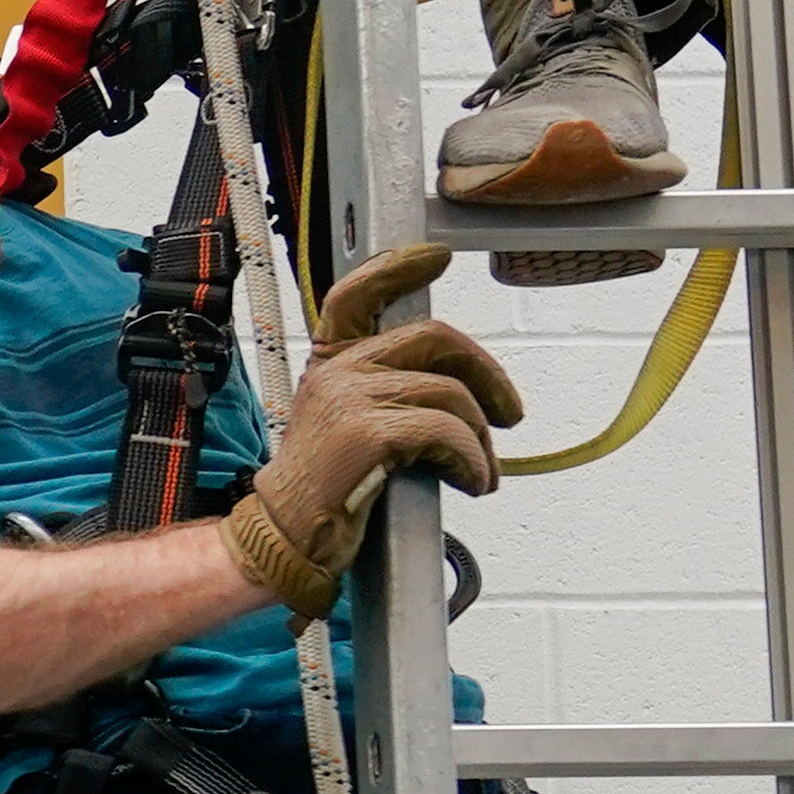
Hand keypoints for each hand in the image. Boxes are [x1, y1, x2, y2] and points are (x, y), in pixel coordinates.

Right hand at [226, 243, 516, 615]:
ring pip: (450, 393)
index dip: (398, 267)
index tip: (437, 257)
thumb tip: (454, 389)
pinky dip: (472, 460)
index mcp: (329, 363)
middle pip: (434, 338)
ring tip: (480, 470)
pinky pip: (447, 432)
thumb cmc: (323, 489)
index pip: (356, 293)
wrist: (284, 536)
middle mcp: (336, 370)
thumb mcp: (343, 423)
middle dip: (487, 373)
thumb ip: (384, 392)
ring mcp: (350, 398)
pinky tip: (472, 482)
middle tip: (509, 413)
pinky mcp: (368, 433)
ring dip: (480, 437)